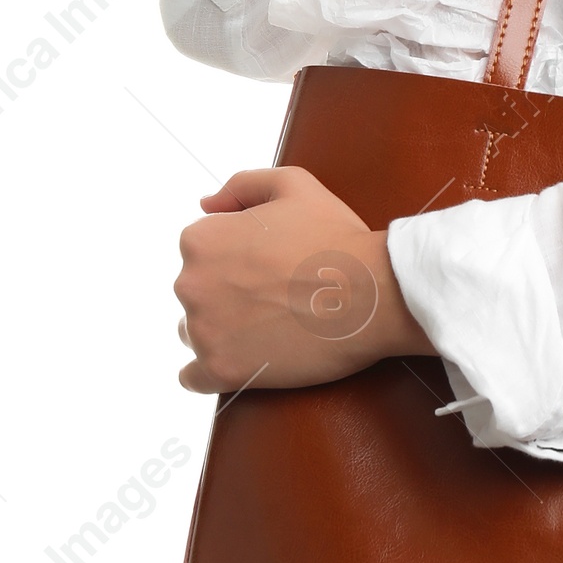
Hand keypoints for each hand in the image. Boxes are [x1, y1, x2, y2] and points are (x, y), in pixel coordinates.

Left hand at [173, 166, 434, 394]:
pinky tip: (241, 364)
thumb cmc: (336, 237)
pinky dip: (210, 372)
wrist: (372, 294)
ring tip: (267, 329)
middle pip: (196, 294)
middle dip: (226, 296)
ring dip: (221, 332)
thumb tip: (206, 204)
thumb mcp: (294, 184)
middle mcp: (190, 284)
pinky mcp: (221, 370)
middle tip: (274, 299)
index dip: (236, 259)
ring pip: (195, 333)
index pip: (201, 253)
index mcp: (199, 239)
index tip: (268, 269)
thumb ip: (242, 185)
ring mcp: (203, 331)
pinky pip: (194, 378)